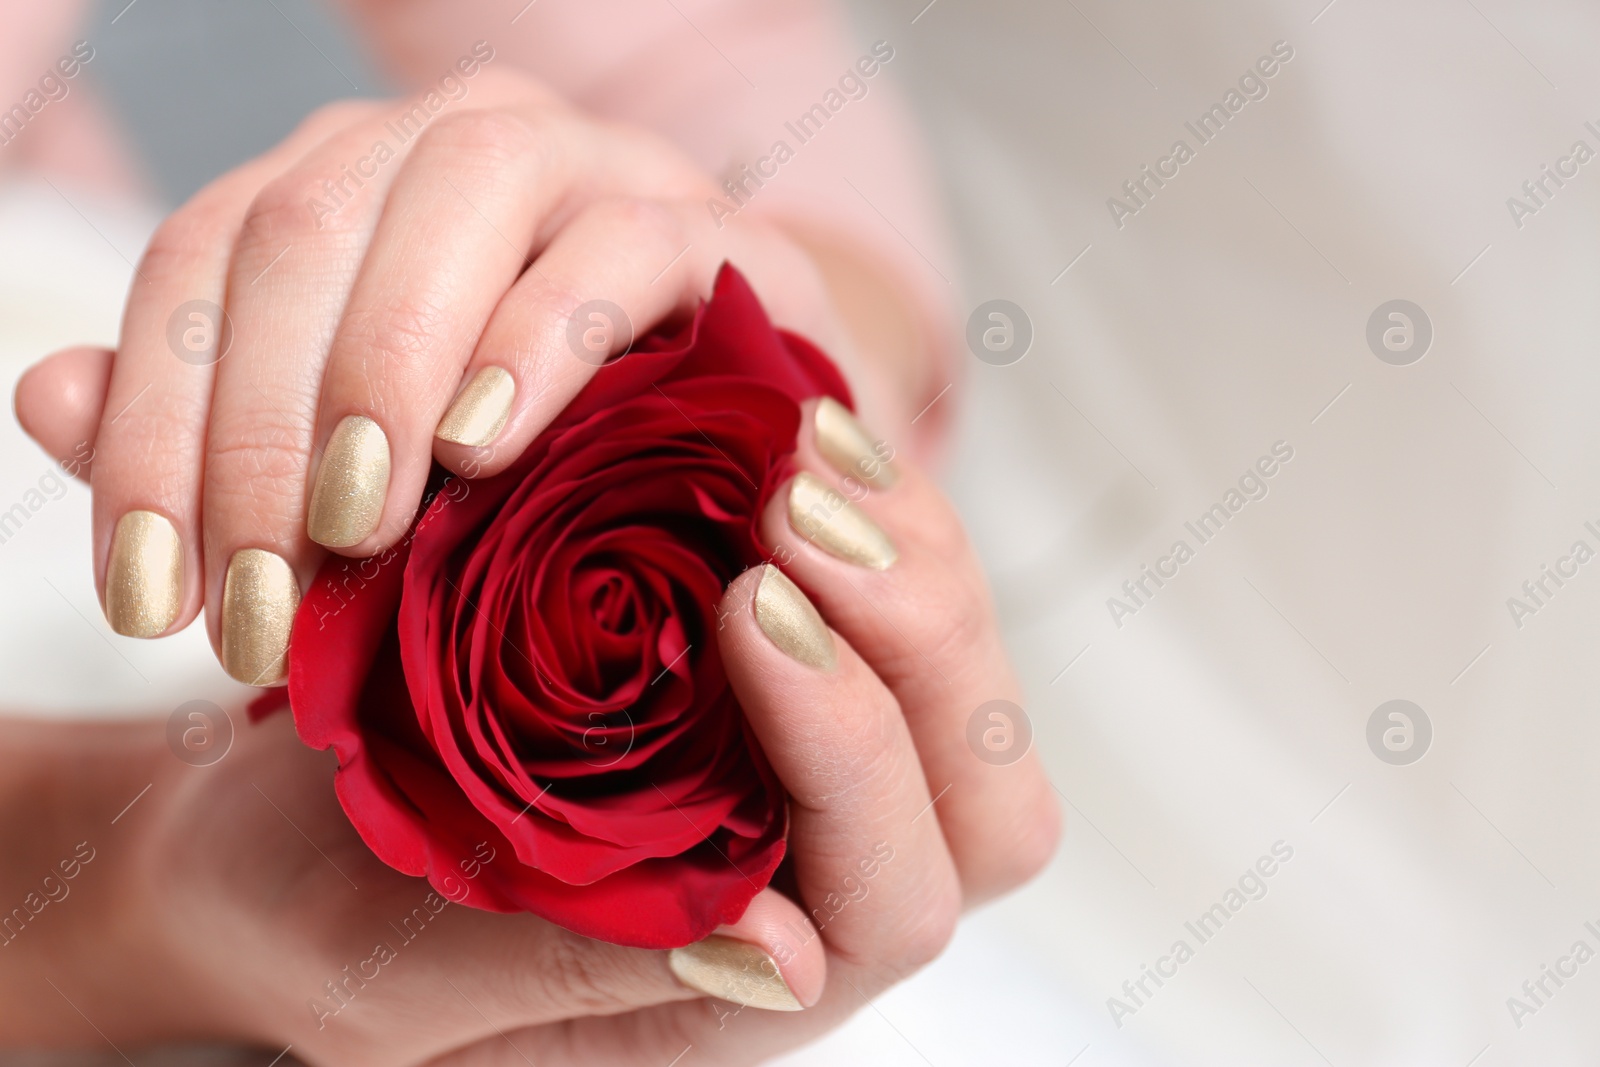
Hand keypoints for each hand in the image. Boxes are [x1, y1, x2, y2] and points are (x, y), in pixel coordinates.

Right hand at [0, 402, 1055, 1064]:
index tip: (745, 611)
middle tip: (794, 511)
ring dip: (902, 544)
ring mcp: (809, 756)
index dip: (849, 750)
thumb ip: (580, 970)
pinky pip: (878, 580)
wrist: (260, 847)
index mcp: (754, 983)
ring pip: (952, 663)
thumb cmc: (319, 928)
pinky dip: (852, 497)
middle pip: (978, 781)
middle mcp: (815, 874)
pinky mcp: (769, 658)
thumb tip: (774, 949)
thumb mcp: (408, 984)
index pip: (889, 890)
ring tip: (803, 442)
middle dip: (910, 631)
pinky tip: (789, 417)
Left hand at [14, 62, 895, 685]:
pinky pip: (621, 244)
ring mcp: (589, 163)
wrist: (733, 438)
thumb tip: (50, 399)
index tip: (153, 601)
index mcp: (347, 187)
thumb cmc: (534, 467)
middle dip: (258, 428)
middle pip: (305, 225)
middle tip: (261, 600)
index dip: (153, 430)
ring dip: (387, 364)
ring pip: (458, 190)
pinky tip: (487, 446)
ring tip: (359, 523)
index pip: (201, 259)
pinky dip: (541, 337)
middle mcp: (450, 142)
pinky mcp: (710, 226)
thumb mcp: (364, 476)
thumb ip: (212, 432)